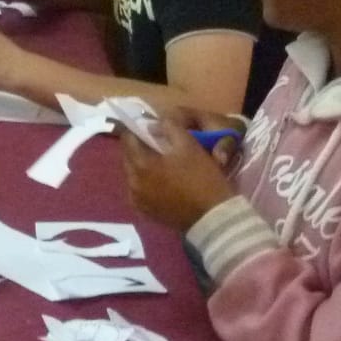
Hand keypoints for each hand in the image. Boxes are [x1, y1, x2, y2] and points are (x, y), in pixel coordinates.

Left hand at [120, 112, 236, 230]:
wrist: (213, 218)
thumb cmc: (201, 179)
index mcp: (139, 165)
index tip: (150, 126)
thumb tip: (154, 123)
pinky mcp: (146, 212)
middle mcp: (132, 183)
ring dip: (144, 165)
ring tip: (163, 163)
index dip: (138, 129)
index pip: (127, 138)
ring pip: (134, 174)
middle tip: (159, 144)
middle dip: (140, 147)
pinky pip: (140, 190)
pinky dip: (147, 182)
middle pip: (129, 157)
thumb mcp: (189, 145)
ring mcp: (137, 200)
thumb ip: (169, 127)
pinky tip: (163, 181)